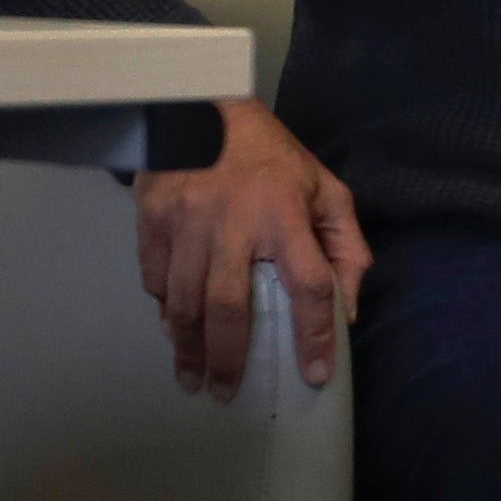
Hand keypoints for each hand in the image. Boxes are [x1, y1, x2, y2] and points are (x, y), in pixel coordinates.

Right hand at [133, 96, 371, 399]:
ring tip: (194, 379)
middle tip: (226, 393)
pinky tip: (175, 331)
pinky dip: (166, 311)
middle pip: (228, 308)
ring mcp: (186, 222)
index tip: (316, 374)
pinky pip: (156, 280)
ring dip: (188, 348)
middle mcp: (233, 222)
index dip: (316, 334)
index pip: (309, 284)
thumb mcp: (325, 189)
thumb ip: (346, 246)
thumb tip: (348, 309)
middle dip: (228, 359)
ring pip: (184, 303)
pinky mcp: (152, 220)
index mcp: (286, 213)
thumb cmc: (272, 156)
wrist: (201, 107)